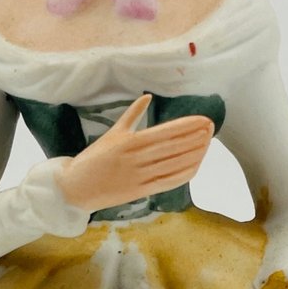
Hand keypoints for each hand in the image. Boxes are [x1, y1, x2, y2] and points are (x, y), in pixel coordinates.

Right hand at [57, 95, 214, 213]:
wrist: (75, 188)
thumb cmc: (93, 159)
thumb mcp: (111, 134)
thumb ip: (132, 115)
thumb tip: (147, 97)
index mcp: (129, 141)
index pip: (166, 132)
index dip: (187, 126)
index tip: (203, 119)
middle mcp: (136, 159)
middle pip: (173, 147)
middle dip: (195, 137)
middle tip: (212, 127)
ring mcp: (139, 176)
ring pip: (173, 164)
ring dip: (194, 154)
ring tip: (208, 144)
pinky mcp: (140, 192)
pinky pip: (167, 182)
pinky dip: (183, 174)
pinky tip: (196, 165)